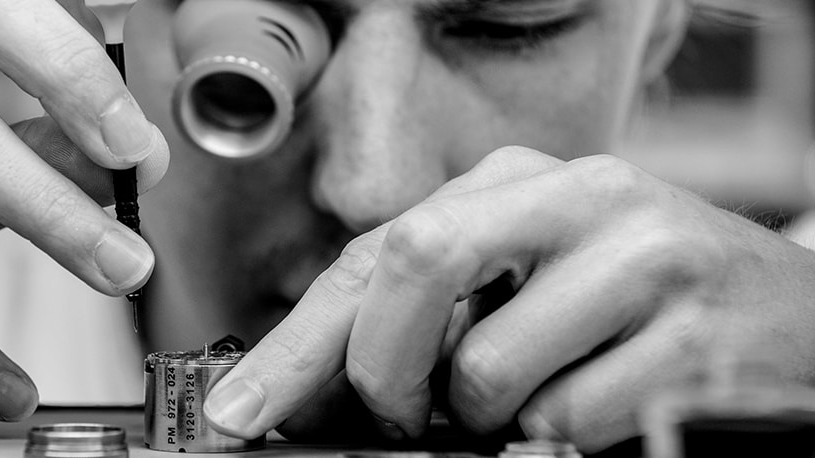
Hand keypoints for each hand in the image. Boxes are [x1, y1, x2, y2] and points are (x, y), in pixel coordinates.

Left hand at [202, 147, 814, 451]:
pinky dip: (562, 439)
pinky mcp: (694, 337)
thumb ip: (444, 310)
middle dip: (379, 370)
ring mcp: (642, 258)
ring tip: (544, 400)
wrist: (799, 319)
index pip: (378, 250)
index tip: (241, 410)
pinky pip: (566, 422)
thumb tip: (334, 387)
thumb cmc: (647, 306)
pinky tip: (609, 407)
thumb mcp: (538, 280)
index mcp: (522, 182)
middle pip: (413, 266)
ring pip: (486, 371)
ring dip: (490, 420)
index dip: (298, 340)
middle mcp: (579, 196)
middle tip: (398, 417)